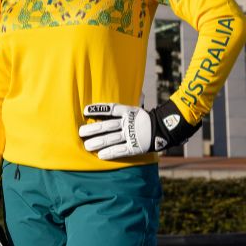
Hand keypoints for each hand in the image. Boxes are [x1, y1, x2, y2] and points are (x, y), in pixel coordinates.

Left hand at [78, 100, 199, 159]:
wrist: (165, 130)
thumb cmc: (146, 119)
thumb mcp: (137, 108)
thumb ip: (126, 102)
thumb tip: (123, 90)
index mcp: (129, 111)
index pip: (111, 109)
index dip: (98, 109)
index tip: (85, 110)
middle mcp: (129, 123)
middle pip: (108, 126)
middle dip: (93, 129)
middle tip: (80, 132)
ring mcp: (132, 136)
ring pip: (112, 139)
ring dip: (98, 142)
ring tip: (86, 146)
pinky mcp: (135, 147)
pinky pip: (120, 150)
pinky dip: (110, 153)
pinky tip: (100, 155)